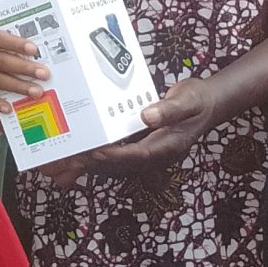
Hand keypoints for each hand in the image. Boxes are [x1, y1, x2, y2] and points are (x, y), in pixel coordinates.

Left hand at [38, 73, 226, 184]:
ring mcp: (147, 153)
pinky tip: (75, 157)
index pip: (137, 155)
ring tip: (59, 165)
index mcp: (168, 147)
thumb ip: (169, 109)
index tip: (93, 153)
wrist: (208, 105)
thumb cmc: (197, 101)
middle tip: (64, 162)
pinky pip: (115, 157)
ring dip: (88, 166)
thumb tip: (147, 116)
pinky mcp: (139, 148)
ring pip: (114, 165)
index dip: (114, 156)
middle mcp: (155, 154)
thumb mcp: (188, 100)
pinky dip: (95, 158)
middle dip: (91, 165)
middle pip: (119, 166)